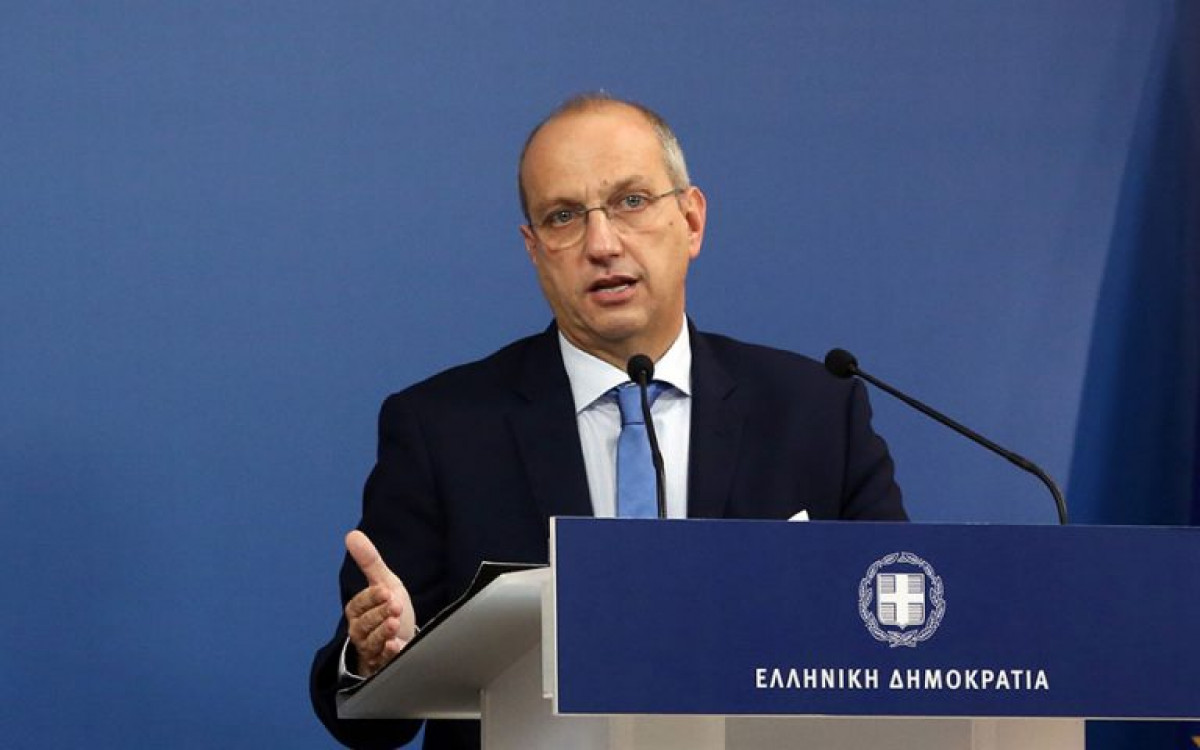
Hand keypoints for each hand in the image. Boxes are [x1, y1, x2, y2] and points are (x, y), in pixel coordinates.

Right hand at [343, 530, 416, 676]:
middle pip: (365, 624)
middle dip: (380, 614)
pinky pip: (382, 661)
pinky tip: (396, 646)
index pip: (359, 604)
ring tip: (395, 623)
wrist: (405, 637)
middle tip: (395, 606)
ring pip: (372, 642)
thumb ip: (369, 561)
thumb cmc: (391, 608)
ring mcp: (372, 649)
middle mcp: (360, 631)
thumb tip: (352, 535)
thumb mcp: (384, 583)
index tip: (386, 591)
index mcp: (358, 611)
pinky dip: (388, 654)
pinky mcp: (384, 663)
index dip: (372, 598)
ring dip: (383, 633)